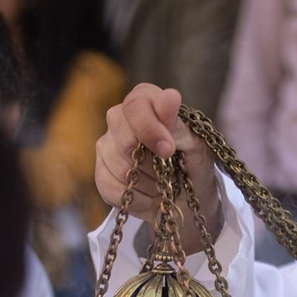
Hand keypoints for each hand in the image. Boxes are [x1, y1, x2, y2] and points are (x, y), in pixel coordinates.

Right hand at [97, 84, 219, 225]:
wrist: (186, 198)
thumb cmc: (192, 164)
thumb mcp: (196, 144)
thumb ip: (179, 124)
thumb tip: (169, 97)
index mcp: (145, 101)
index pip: (135, 105)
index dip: (149, 128)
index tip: (167, 150)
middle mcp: (120, 119)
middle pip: (124, 139)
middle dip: (150, 162)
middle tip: (169, 170)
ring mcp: (107, 146)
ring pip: (119, 167)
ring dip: (147, 182)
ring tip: (162, 183)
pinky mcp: (101, 174)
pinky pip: (111, 188)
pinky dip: (137, 199)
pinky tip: (149, 196)